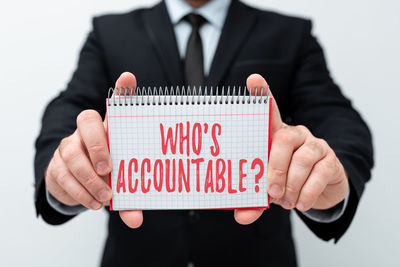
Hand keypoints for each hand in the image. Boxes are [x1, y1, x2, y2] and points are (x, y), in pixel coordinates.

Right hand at [45, 72, 142, 227]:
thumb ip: (129, 197)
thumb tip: (135, 220)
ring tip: (105, 198)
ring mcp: (70, 145)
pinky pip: (63, 175)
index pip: (116, 103)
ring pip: (74, 153)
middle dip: (98, 144)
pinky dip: (79, 192)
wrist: (77, 184)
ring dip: (90, 179)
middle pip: (87, 120)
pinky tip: (92, 203)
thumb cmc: (106, 174)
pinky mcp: (57, 163)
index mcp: (110, 129)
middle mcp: (87, 131)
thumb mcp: (122, 182)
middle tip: (110, 170)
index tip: (129, 77)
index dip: (122, 89)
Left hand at [234, 74, 348, 224]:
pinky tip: (301, 203)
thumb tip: (240, 217)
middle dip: (274, 168)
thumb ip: (254, 201)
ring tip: (285, 202)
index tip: (253, 78)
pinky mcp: (331, 161)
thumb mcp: (268, 190)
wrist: (319, 191)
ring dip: (291, 183)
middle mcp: (296, 135)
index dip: (262, 93)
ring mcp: (315, 145)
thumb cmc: (287, 181)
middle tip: (270, 192)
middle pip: (284, 138)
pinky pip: (320, 173)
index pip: (270, 110)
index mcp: (276, 136)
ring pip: (303, 157)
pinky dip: (307, 191)